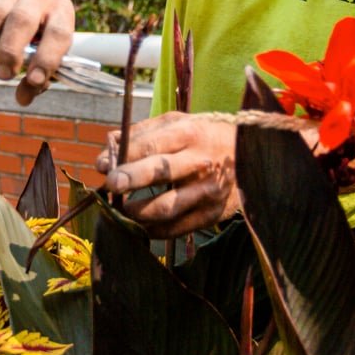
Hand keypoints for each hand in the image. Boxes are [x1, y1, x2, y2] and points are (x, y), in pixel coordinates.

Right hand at [0, 0, 75, 105]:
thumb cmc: (37, 27)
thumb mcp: (45, 47)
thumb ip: (36, 77)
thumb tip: (23, 99)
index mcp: (61, 10)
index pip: (59, 33)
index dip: (47, 58)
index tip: (33, 79)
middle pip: (22, 20)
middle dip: (9, 52)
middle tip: (1, 74)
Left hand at [95, 112, 240, 237]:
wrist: (252, 155)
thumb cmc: (203, 136)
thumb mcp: (177, 123)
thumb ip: (140, 134)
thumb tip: (106, 149)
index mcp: (189, 133)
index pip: (152, 145)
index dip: (124, 156)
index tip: (101, 165)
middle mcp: (200, 162)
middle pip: (162, 172)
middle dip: (132, 179)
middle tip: (110, 185)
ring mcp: (208, 191)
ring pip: (168, 207)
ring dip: (137, 212)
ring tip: (118, 211)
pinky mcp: (213, 214)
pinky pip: (177, 229)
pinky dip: (153, 230)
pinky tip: (138, 226)